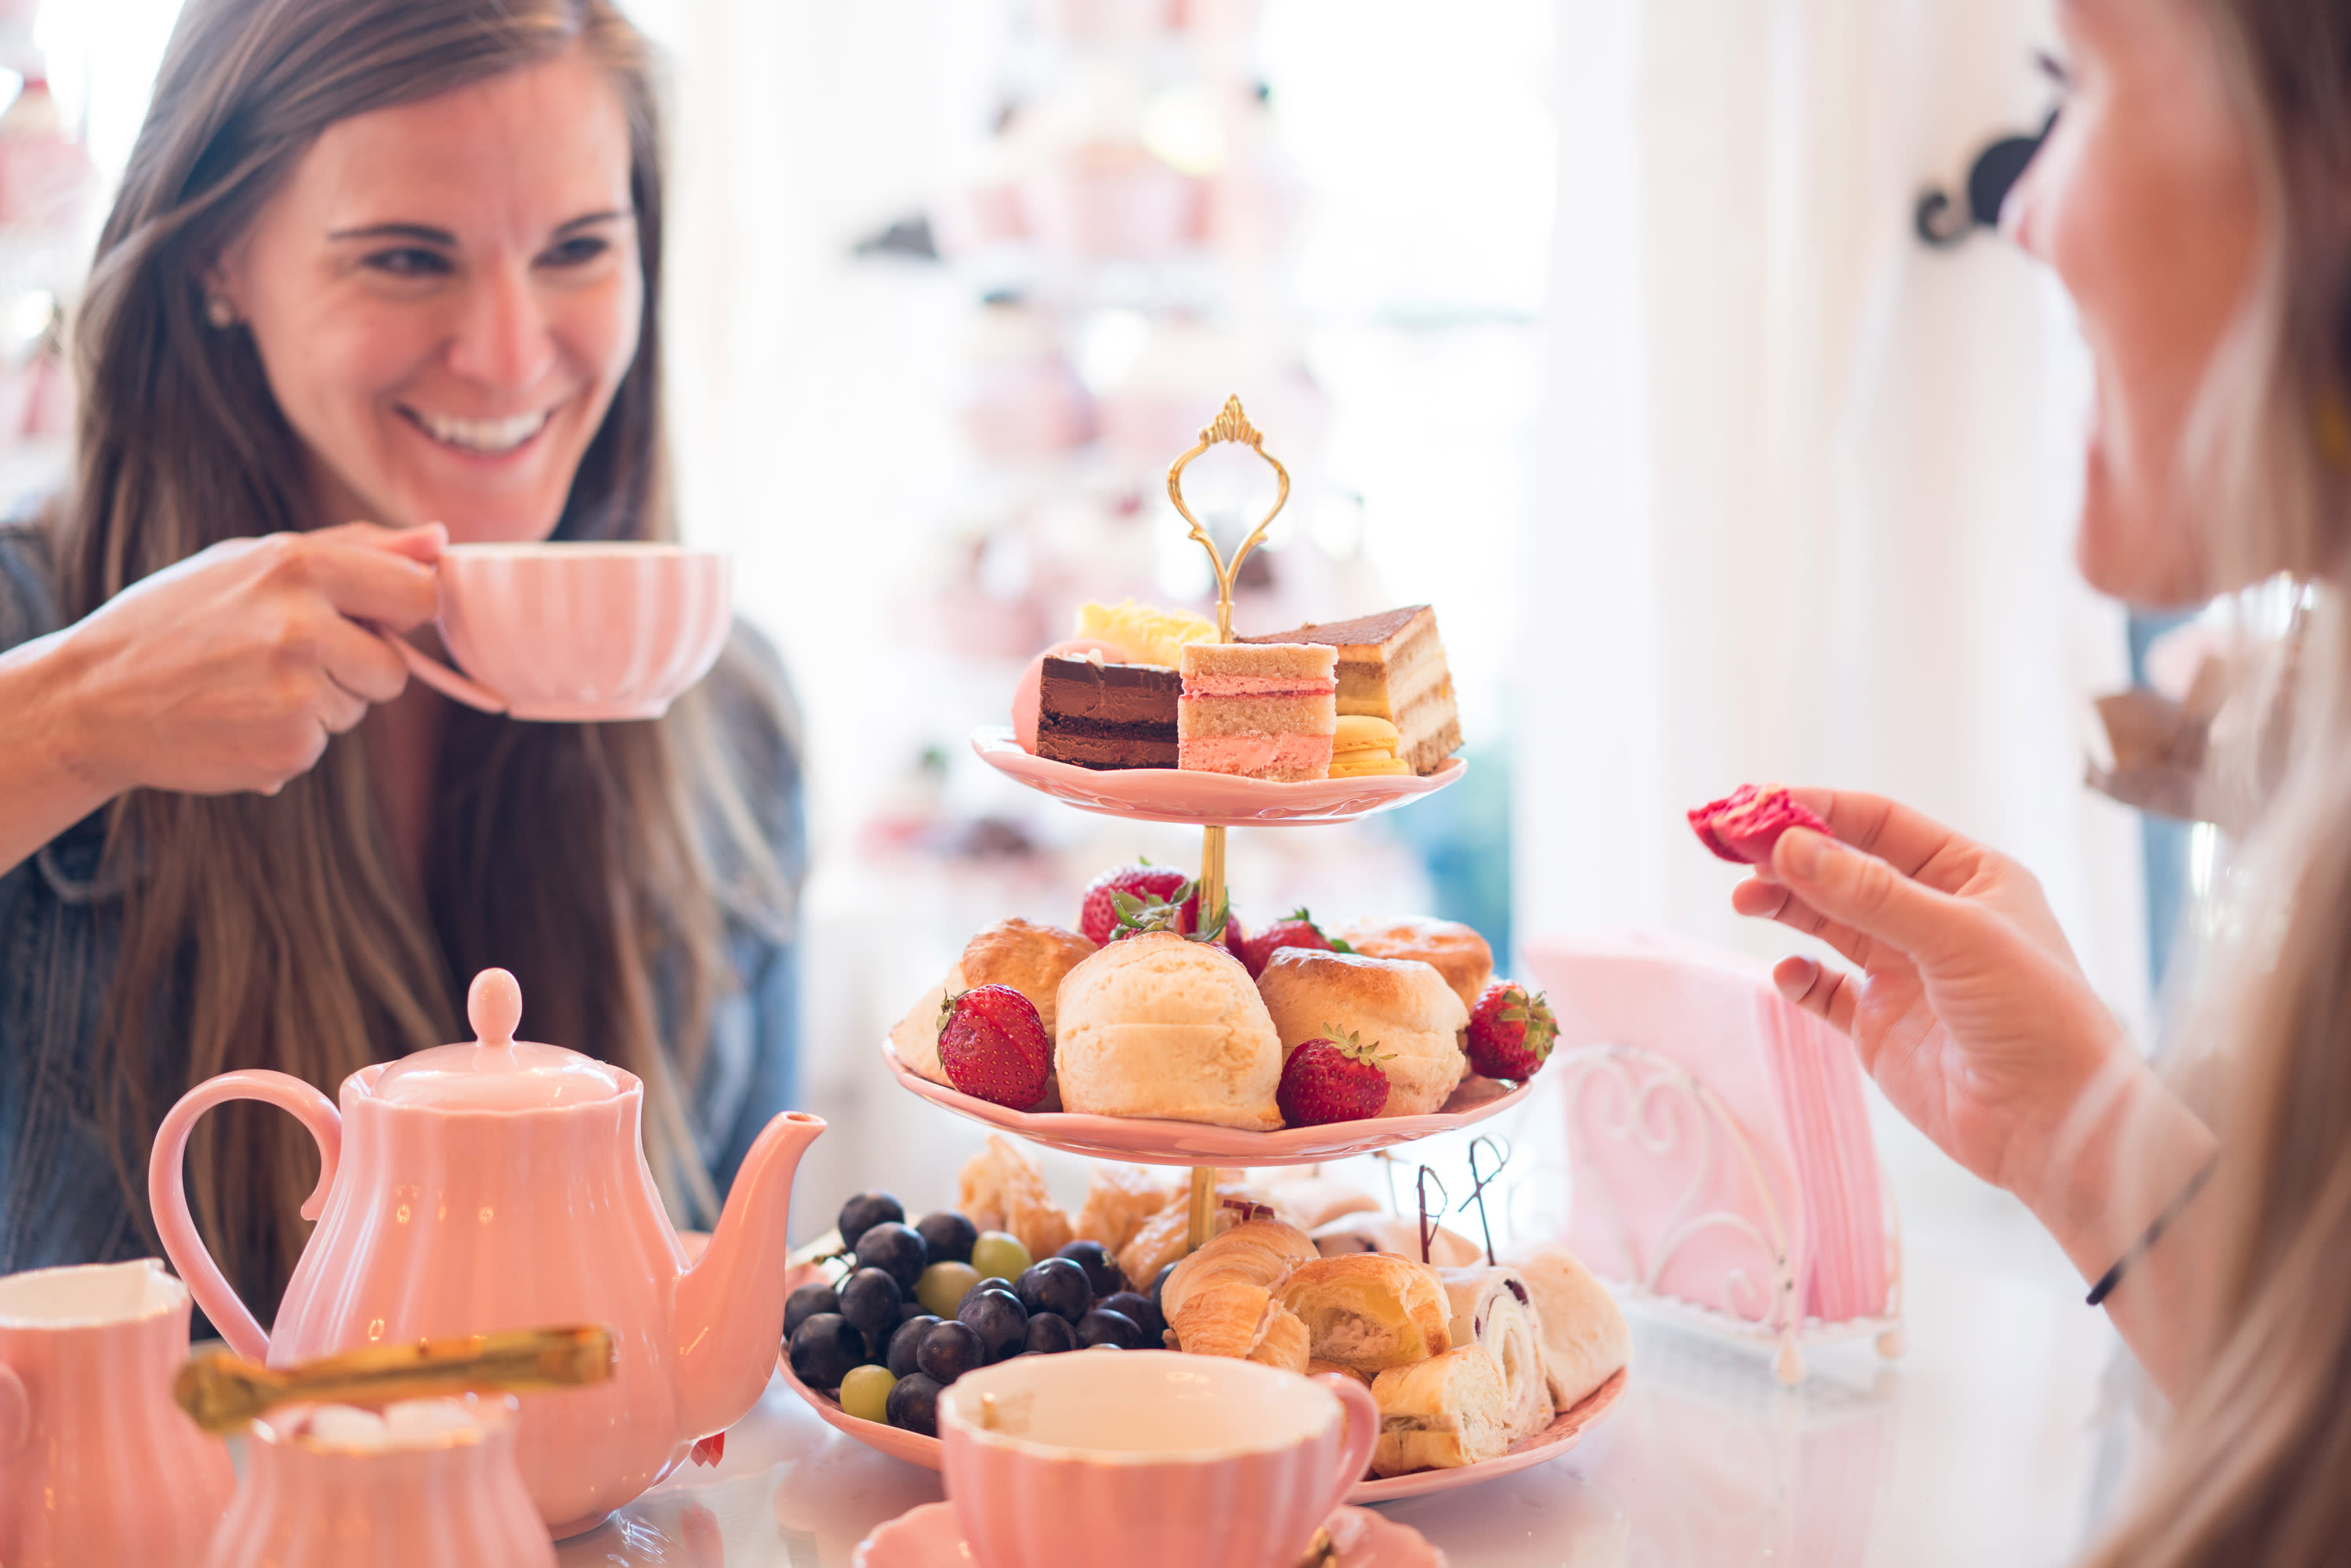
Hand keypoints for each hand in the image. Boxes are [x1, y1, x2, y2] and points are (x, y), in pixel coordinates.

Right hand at [39, 521, 443, 798]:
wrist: (92, 699)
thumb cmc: (177, 620)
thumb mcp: (252, 560)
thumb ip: (353, 548)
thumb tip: (439, 540)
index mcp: (299, 566)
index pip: (419, 593)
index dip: (403, 612)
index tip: (374, 618)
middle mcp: (303, 627)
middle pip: (396, 664)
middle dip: (358, 666)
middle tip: (285, 656)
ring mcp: (298, 691)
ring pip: (361, 707)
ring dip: (323, 702)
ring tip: (249, 685)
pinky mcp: (290, 746)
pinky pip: (325, 742)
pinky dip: (292, 737)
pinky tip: (239, 718)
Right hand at [1729, 789, 2132, 1206]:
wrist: (2054, 1125)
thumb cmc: (2035, 1015)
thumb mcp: (1957, 937)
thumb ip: (1870, 894)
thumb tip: (1789, 848)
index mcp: (1968, 877)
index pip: (1881, 825)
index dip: (1818, 812)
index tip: (1757, 807)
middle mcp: (1934, 917)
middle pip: (1843, 870)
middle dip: (1789, 857)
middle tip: (1732, 849)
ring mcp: (1904, 973)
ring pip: (1827, 923)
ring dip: (1785, 906)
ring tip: (1745, 900)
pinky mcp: (1881, 1026)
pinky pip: (1824, 991)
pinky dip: (1799, 978)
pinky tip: (1790, 974)